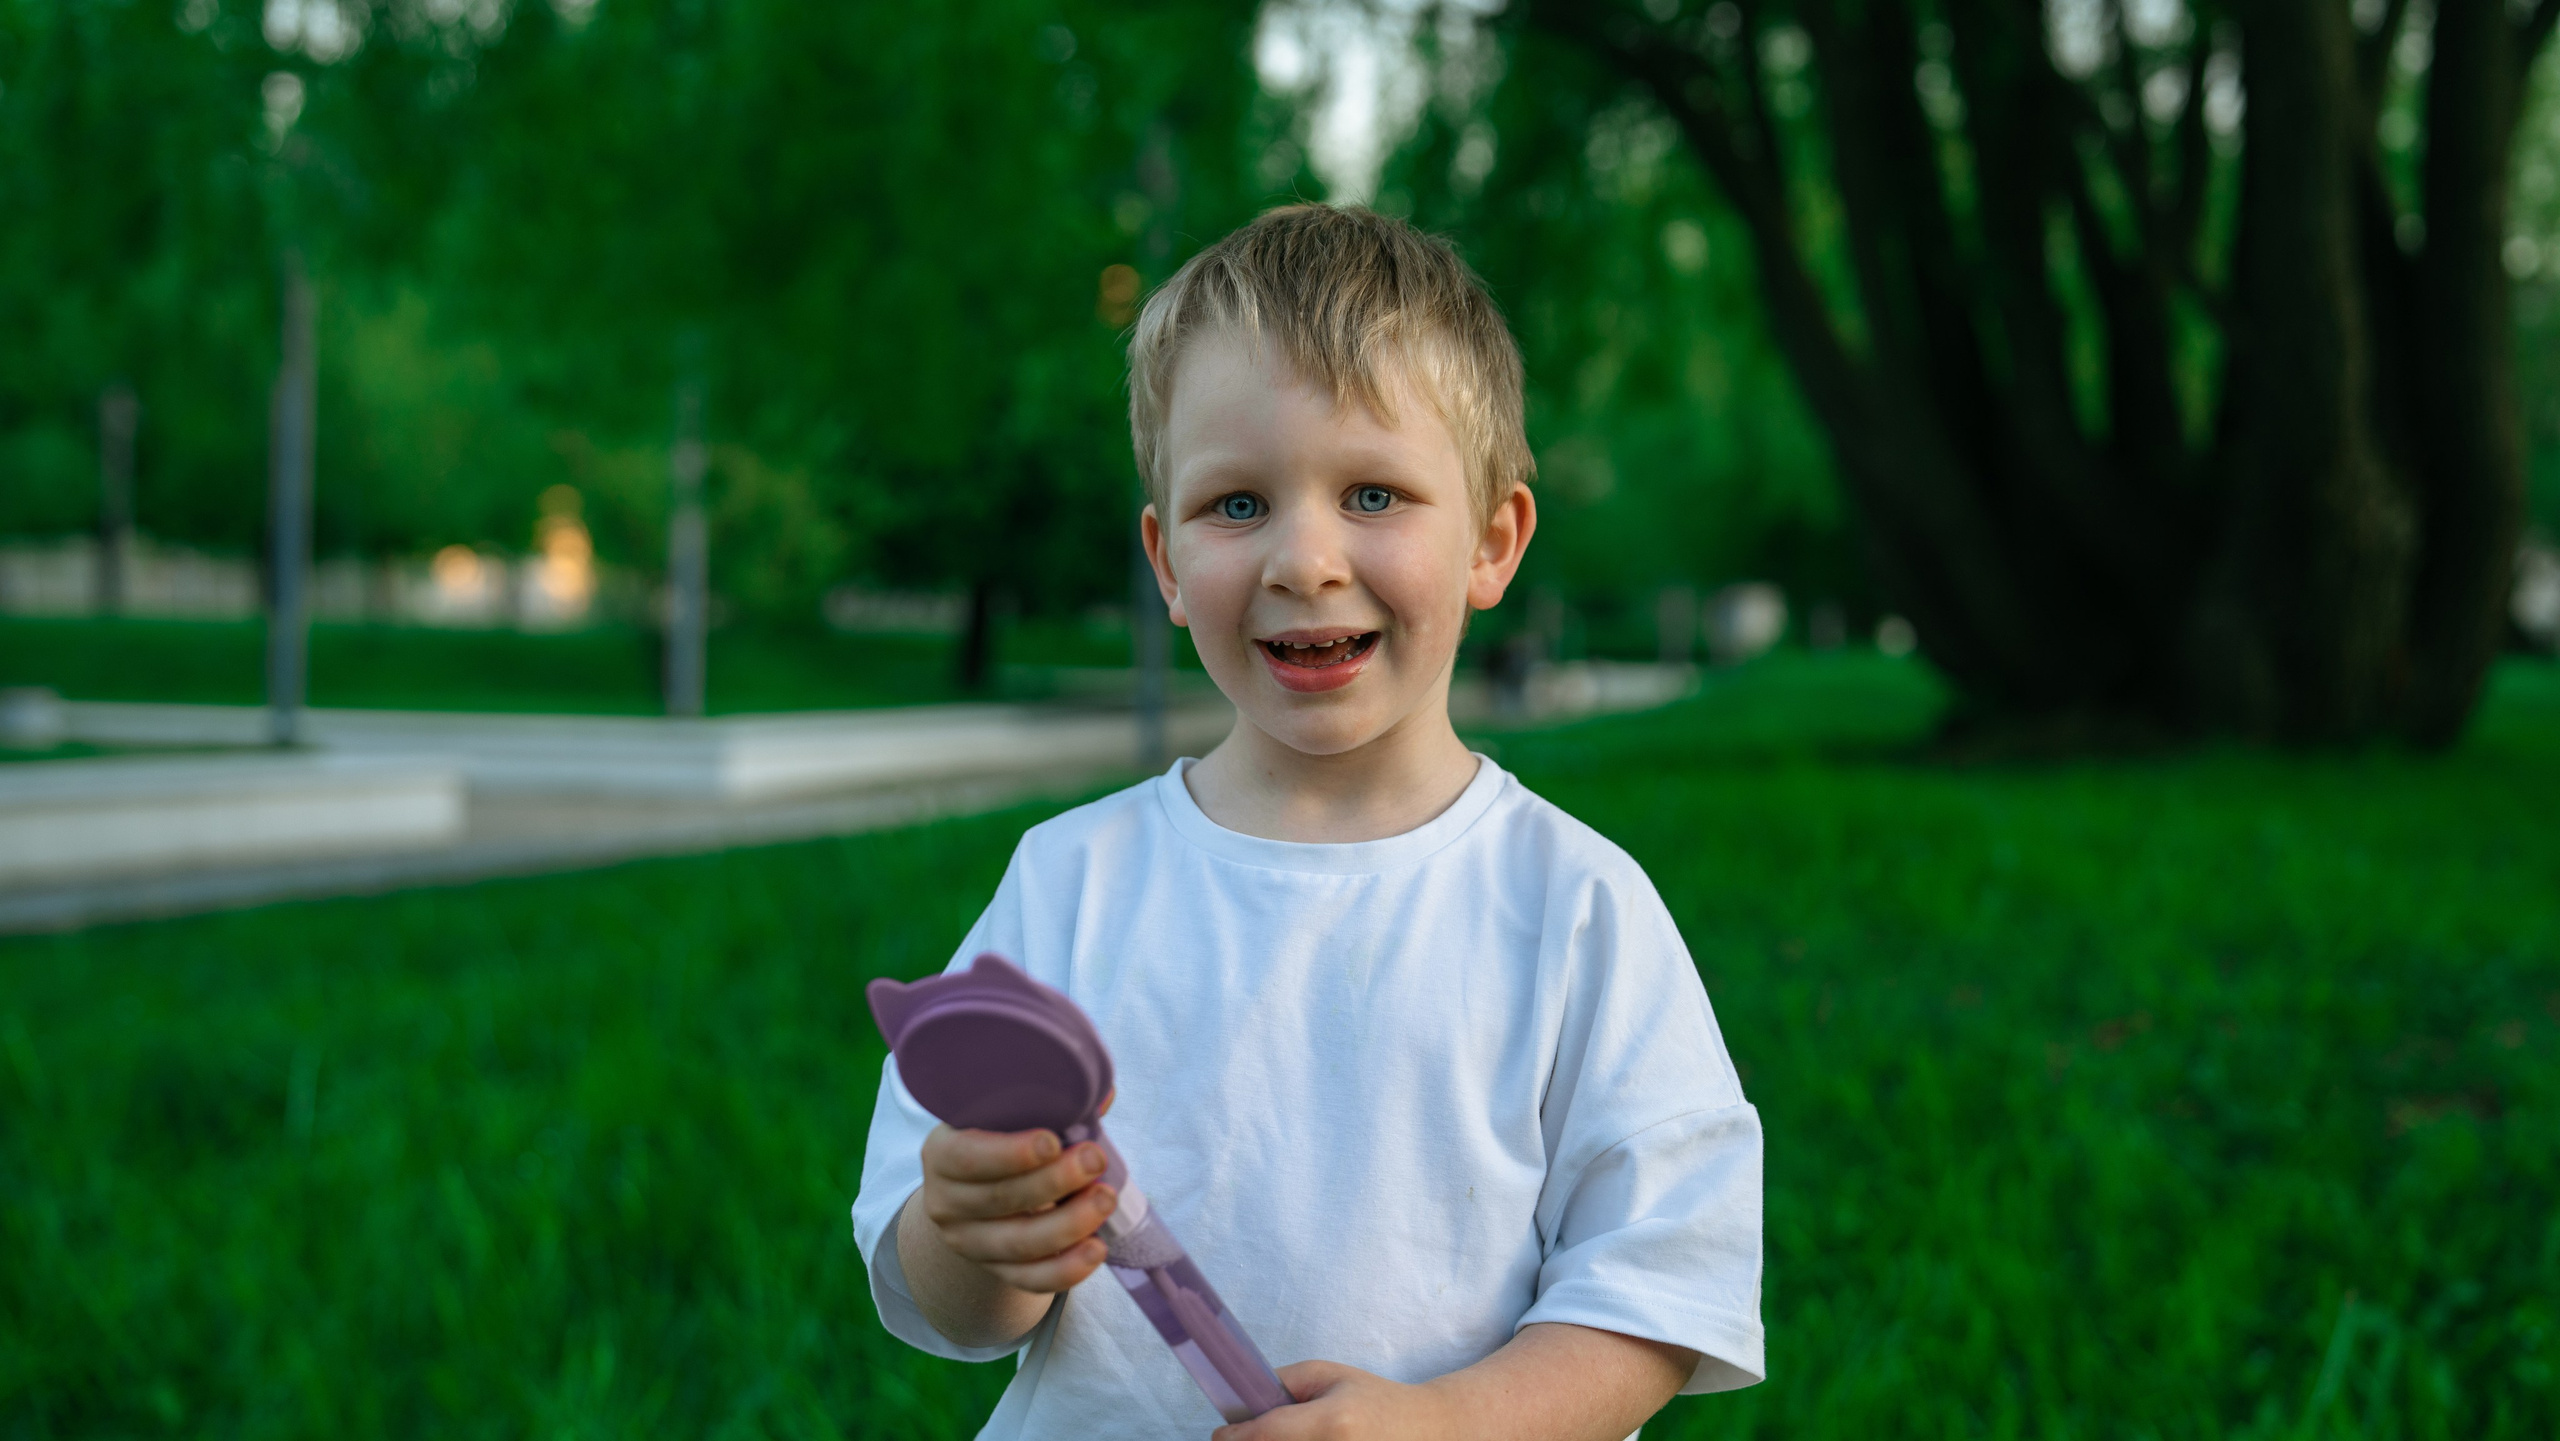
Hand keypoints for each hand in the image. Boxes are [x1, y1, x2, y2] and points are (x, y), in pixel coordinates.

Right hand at [916, 1113, 1117, 1293]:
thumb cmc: (1003, 1135)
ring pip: (1018, 1243)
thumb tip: (1103, 1098)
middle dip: (1055, 1182)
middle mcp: (945, 1202)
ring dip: (1068, 1224)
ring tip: (1105, 1199)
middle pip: (1000, 1200)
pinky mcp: (994, 1270)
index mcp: (942, 1153)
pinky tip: (1095, 1249)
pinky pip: (1029, 1279)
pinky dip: (1065, 1269)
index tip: (1052, 1142)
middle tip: (1095, 1160)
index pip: (968, 1158)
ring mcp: (968, 1242)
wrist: (979, 1185)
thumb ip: (1048, 1101)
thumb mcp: (1008, 1113)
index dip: (1010, 1154)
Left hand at [1210, 1361, 1457, 1440]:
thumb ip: (1280, 1385)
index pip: (1263, 1437)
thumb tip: (1237, 1408)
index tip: (1224, 1434)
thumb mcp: (1328, 1376)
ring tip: (1293, 1439)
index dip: (1234, 1438)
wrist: (1428, 1432)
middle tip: (1254, 1438)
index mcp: (1333, 1424)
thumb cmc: (1374, 1399)